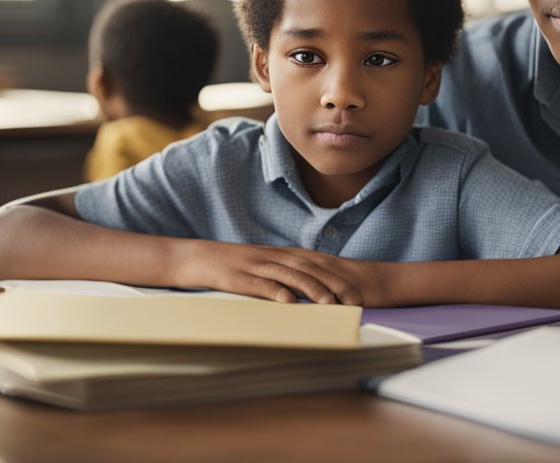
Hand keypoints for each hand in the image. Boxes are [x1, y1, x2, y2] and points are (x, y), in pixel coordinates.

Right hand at [177, 241, 379, 304]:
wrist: (200, 258)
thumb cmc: (237, 267)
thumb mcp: (267, 267)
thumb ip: (290, 276)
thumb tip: (312, 293)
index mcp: (285, 255)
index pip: (319, 266)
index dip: (341, 278)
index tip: (359, 294)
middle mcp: (276, 257)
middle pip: (312, 270)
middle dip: (335, 285)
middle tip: (354, 301)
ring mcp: (259, 266)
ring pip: (291, 275)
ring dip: (312, 289)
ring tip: (329, 303)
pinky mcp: (241, 277)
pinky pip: (261, 284)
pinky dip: (276, 291)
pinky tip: (289, 302)